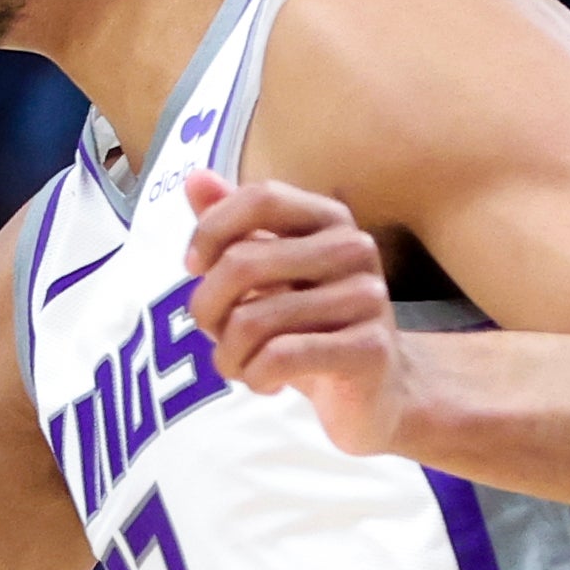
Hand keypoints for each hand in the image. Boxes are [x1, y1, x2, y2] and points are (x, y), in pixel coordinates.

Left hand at [181, 169, 413, 457]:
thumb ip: (233, 227)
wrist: (376, 392)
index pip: (260, 198)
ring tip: (239, 365)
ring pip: (252, 321)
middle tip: (214, 334)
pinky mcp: (369, 349)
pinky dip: (255, 377)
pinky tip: (266, 382)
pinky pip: (279, 357)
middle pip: (242, 263)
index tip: (194, 267)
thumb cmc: (310, 326)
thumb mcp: (268, 274)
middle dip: (207, 308)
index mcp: (330, 219)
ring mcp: (368, 298)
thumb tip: (194, 177)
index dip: (211, 231)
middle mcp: (355, 249)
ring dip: (228, 355)